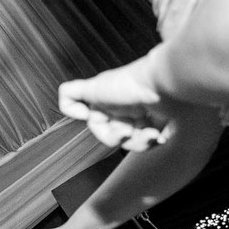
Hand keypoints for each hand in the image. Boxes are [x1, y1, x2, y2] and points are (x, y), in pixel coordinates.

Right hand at [58, 52, 177, 152]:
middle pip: (118, 139)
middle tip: (130, 130)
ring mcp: (144, 117)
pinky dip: (155, 141)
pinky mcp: (162, 123)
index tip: (108, 122)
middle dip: (123, 138)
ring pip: (135, 144)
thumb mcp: (94, 87)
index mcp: (109, 102)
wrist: (165, 83)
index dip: (101, 131)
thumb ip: (72, 93)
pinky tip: (159, 134)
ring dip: (141, 142)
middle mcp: (125, 109)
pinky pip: (154, 142)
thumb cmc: (130, 83)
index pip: (100, 128)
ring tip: (151, 133)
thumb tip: (63, 107)